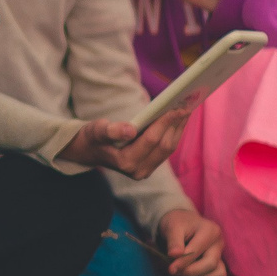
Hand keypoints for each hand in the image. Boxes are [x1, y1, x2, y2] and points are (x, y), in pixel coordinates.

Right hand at [58, 110, 187, 180]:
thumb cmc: (92, 138)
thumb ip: (111, 131)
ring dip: (179, 128)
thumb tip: (130, 130)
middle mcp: (139, 170)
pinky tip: (179, 118)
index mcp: (126, 162)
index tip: (176, 107)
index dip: (165, 123)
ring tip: (187, 108)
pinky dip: (174, 132)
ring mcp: (146, 170)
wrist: (89, 151)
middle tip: (187, 104)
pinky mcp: (150, 165)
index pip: (151, 141)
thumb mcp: (96, 131)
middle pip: (164, 145)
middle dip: (176, 124)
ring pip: (169, 148)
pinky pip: (166, 149)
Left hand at [157, 207, 227, 275]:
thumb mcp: (172, 228)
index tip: (170, 269)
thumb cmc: (177, 224)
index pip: (197, 251)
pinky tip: (190, 275)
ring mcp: (220, 254)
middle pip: (210, 264)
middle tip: (174, 272)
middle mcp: (219, 242)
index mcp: (210, 230)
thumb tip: (174, 255)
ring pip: (218, 273)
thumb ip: (174, 242)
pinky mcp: (219, 263)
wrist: (181, 223)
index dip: (183, 262)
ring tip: (182, 273)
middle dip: (191, 271)